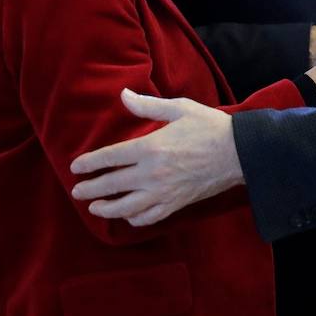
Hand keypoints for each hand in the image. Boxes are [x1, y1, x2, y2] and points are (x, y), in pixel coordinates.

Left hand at [70, 89, 241, 225]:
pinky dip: (134, 219)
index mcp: (151, 147)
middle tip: (77, 191)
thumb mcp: (179, 108)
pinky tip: (128, 216)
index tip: (77, 167)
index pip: (110, 158)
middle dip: (90, 189)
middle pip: (112, 185)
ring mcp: (164, 192)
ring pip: (126, 207)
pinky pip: (149, 217)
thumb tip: (123, 96)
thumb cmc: (210, 126)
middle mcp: (152, 174)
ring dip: (107, 208)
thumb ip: (147, 105)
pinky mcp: (176, 204)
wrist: (239, 152)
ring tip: (95, 207)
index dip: (90, 163)